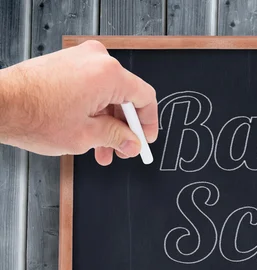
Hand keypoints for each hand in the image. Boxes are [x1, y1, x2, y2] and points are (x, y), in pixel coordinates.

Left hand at [0, 40, 157, 164]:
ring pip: (107, 94)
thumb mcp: (86, 136)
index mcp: (108, 74)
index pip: (144, 97)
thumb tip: (130, 142)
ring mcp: (79, 59)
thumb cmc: (33, 115)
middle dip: (124, 127)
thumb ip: (117, 137)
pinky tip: (88, 132)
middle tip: (122, 148)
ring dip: (107, 122)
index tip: (144, 138)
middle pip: (125, 96)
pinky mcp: (66, 63)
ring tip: (101, 148)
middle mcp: (96, 60)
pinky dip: (93, 109)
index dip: (148, 123)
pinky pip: (91, 87)